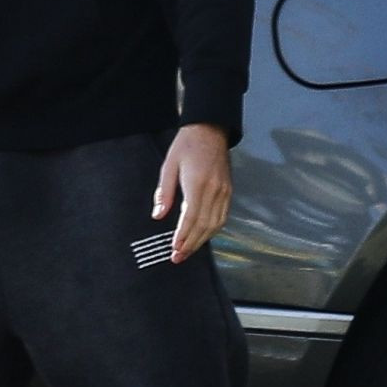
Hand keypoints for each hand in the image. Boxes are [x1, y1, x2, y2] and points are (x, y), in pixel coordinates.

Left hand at [152, 124, 231, 263]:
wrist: (210, 129)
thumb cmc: (187, 145)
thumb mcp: (169, 165)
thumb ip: (164, 192)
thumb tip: (158, 215)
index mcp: (198, 183)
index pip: (191, 218)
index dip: (182, 236)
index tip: (174, 249)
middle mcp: (214, 190)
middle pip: (204, 225)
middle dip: (190, 244)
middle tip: (178, 257)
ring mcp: (224, 191)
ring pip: (215, 224)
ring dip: (202, 240)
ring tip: (188, 251)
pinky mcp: (228, 191)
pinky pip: (223, 216)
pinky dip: (213, 230)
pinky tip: (203, 236)